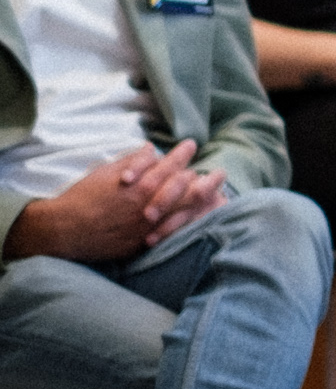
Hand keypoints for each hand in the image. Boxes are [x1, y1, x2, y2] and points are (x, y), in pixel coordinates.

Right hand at [7, 142, 220, 263]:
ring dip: (202, 201)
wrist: (64, 231)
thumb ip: (133, 160)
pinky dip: (190, 222)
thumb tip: (152, 149)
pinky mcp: (144, 243)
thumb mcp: (106, 171)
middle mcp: (150, 205)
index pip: (172, 165)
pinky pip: (175, 232)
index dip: (183, 153)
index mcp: (141, 184)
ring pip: (187, 211)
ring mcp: (150, 226)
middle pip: (188, 188)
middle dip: (206, 178)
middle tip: (217, 173)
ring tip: (213, 193)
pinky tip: (198, 216)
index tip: (190, 145)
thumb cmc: (83, 197)